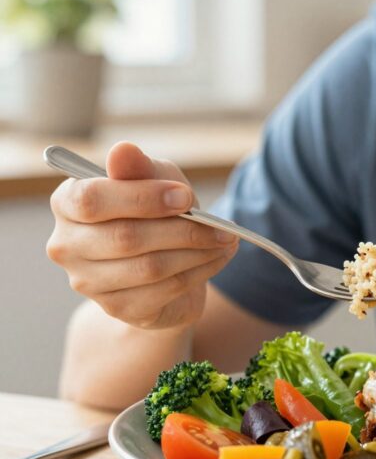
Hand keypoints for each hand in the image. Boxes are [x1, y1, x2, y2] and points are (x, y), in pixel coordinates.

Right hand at [47, 141, 238, 329]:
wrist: (166, 264)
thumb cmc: (156, 212)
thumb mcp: (155, 180)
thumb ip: (140, 168)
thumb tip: (122, 150)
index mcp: (67, 202)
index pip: (92, 199)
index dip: (143, 198)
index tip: (185, 197)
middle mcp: (67, 245)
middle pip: (126, 238)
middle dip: (183, 230)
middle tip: (222, 226)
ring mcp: (87, 282)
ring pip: (150, 268)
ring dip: (197, 253)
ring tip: (225, 240)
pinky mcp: (116, 308)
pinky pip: (164, 290)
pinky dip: (199, 272)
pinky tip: (216, 259)